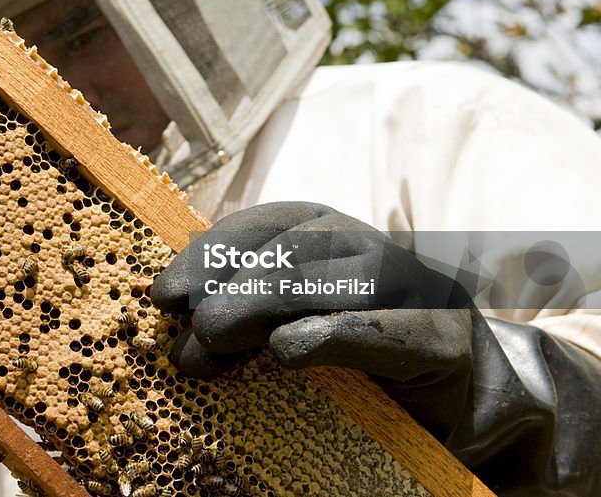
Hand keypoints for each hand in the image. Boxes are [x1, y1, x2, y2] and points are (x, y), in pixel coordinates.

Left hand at [151, 202, 600, 495]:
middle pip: (287, 252)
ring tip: (214, 346)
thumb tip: (176, 319)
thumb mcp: (287, 316)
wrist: (456, 396)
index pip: (259, 224)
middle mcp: (365, 245)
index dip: (207, 255)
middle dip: (226, 293)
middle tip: (186, 343)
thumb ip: (241, 304)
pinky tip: (287, 352)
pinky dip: (331, 336)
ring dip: (261, 310)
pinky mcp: (438, 339)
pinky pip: (380, 330)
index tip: (165, 296)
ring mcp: (407, 288)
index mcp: (325, 230)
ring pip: (328, 282)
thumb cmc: (352, 353)